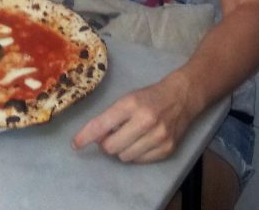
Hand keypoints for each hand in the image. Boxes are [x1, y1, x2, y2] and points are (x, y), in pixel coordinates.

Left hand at [71, 73, 195, 163]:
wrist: (182, 96)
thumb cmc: (150, 96)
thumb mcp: (129, 98)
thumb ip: (112, 117)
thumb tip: (96, 138)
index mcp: (132, 104)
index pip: (102, 124)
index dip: (86, 136)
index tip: (76, 144)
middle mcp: (145, 121)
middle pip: (112, 147)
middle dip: (106, 144)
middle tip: (111, 136)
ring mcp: (158, 137)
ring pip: (125, 157)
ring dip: (122, 150)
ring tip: (130, 137)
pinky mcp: (167, 149)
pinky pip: (140, 161)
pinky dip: (136, 154)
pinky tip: (142, 141)